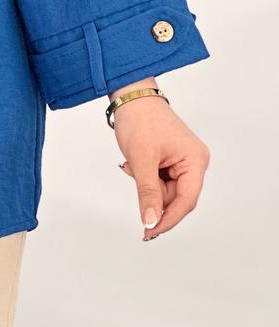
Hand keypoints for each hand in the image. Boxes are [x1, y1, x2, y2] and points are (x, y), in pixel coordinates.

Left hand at [114, 87, 210, 240]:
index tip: (150, 231)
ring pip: (166, 189)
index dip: (168, 219)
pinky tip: (135, 162)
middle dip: (153, 195)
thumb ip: (147, 193)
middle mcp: (194, 161)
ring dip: (147, 184)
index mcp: (195, 160)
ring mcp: (184, 159)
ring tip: (133, 163)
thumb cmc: (139, 119)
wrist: (130, 95)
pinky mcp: (172, 157)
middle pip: (176, 197)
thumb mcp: (141, 159)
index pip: (186, 201)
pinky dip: (146, 176)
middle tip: (134, 180)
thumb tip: (150, 222)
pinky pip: (161, 178)